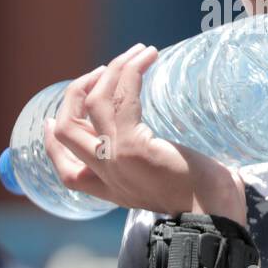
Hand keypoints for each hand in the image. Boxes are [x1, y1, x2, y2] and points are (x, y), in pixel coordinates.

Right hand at [43, 43, 245, 221]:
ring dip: (112, 68)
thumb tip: (161, 143)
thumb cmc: (206, 200)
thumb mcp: (166, 184)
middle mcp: (107, 176)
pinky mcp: (133, 146)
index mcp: (112, 190)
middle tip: (101, 71)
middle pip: (65, 129)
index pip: (66, 170)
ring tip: (138, 51)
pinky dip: (131, 70)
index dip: (52, 142)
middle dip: (76, 93)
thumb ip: (150, 167)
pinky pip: (121, 97)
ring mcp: (116, 160)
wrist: (218, 216)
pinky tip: (148, 56)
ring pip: (92, 103)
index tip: (49, 117)